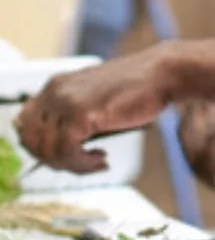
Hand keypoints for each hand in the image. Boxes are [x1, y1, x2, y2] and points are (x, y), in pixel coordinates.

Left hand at [15, 48, 176, 172]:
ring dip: (72, 165)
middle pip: (31, 140)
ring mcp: (67, 102)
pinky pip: (68, 152)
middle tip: (79, 163)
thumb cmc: (139, 86)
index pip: (26, 124)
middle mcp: (56, 91)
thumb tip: (60, 144)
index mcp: (57, 85)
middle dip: (53, 159)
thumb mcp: (96, 96)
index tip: (61, 155)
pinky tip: (101, 159)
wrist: (163, 73)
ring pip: (48, 150)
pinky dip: (83, 164)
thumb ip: (74, 112)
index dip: (40, 146)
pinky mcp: (82, 114)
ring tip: (95, 162)